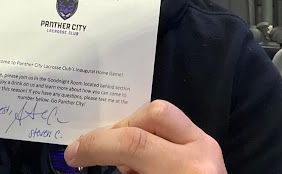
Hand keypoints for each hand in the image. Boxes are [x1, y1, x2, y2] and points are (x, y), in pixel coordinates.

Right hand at [64, 99, 226, 173]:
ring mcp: (208, 147)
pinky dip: (150, 139)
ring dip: (135, 130)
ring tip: (125, 163)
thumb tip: (90, 157)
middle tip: (99, 152)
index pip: (135, 143)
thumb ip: (127, 173)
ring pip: (165, 114)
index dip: (96, 145)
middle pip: (155, 114)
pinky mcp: (208, 148)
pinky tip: (142, 164)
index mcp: (186, 173)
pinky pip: (172, 129)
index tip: (72, 155)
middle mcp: (202, 153)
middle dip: (119, 129)